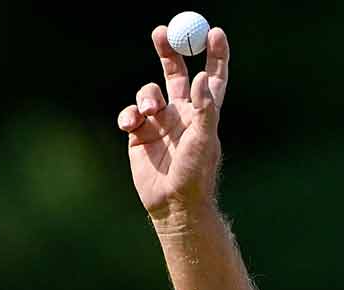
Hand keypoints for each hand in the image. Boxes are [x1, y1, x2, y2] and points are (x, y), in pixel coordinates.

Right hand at [116, 25, 230, 222]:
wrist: (172, 204)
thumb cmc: (195, 174)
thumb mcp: (203, 140)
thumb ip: (204, 108)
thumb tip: (202, 76)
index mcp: (204, 113)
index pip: (213, 77)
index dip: (216, 54)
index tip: (215, 31)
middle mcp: (182, 113)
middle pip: (175, 72)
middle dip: (168, 50)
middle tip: (161, 32)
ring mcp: (160, 122)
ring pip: (148, 91)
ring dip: (145, 96)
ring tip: (149, 114)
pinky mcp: (139, 134)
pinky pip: (129, 112)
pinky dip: (128, 115)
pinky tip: (131, 127)